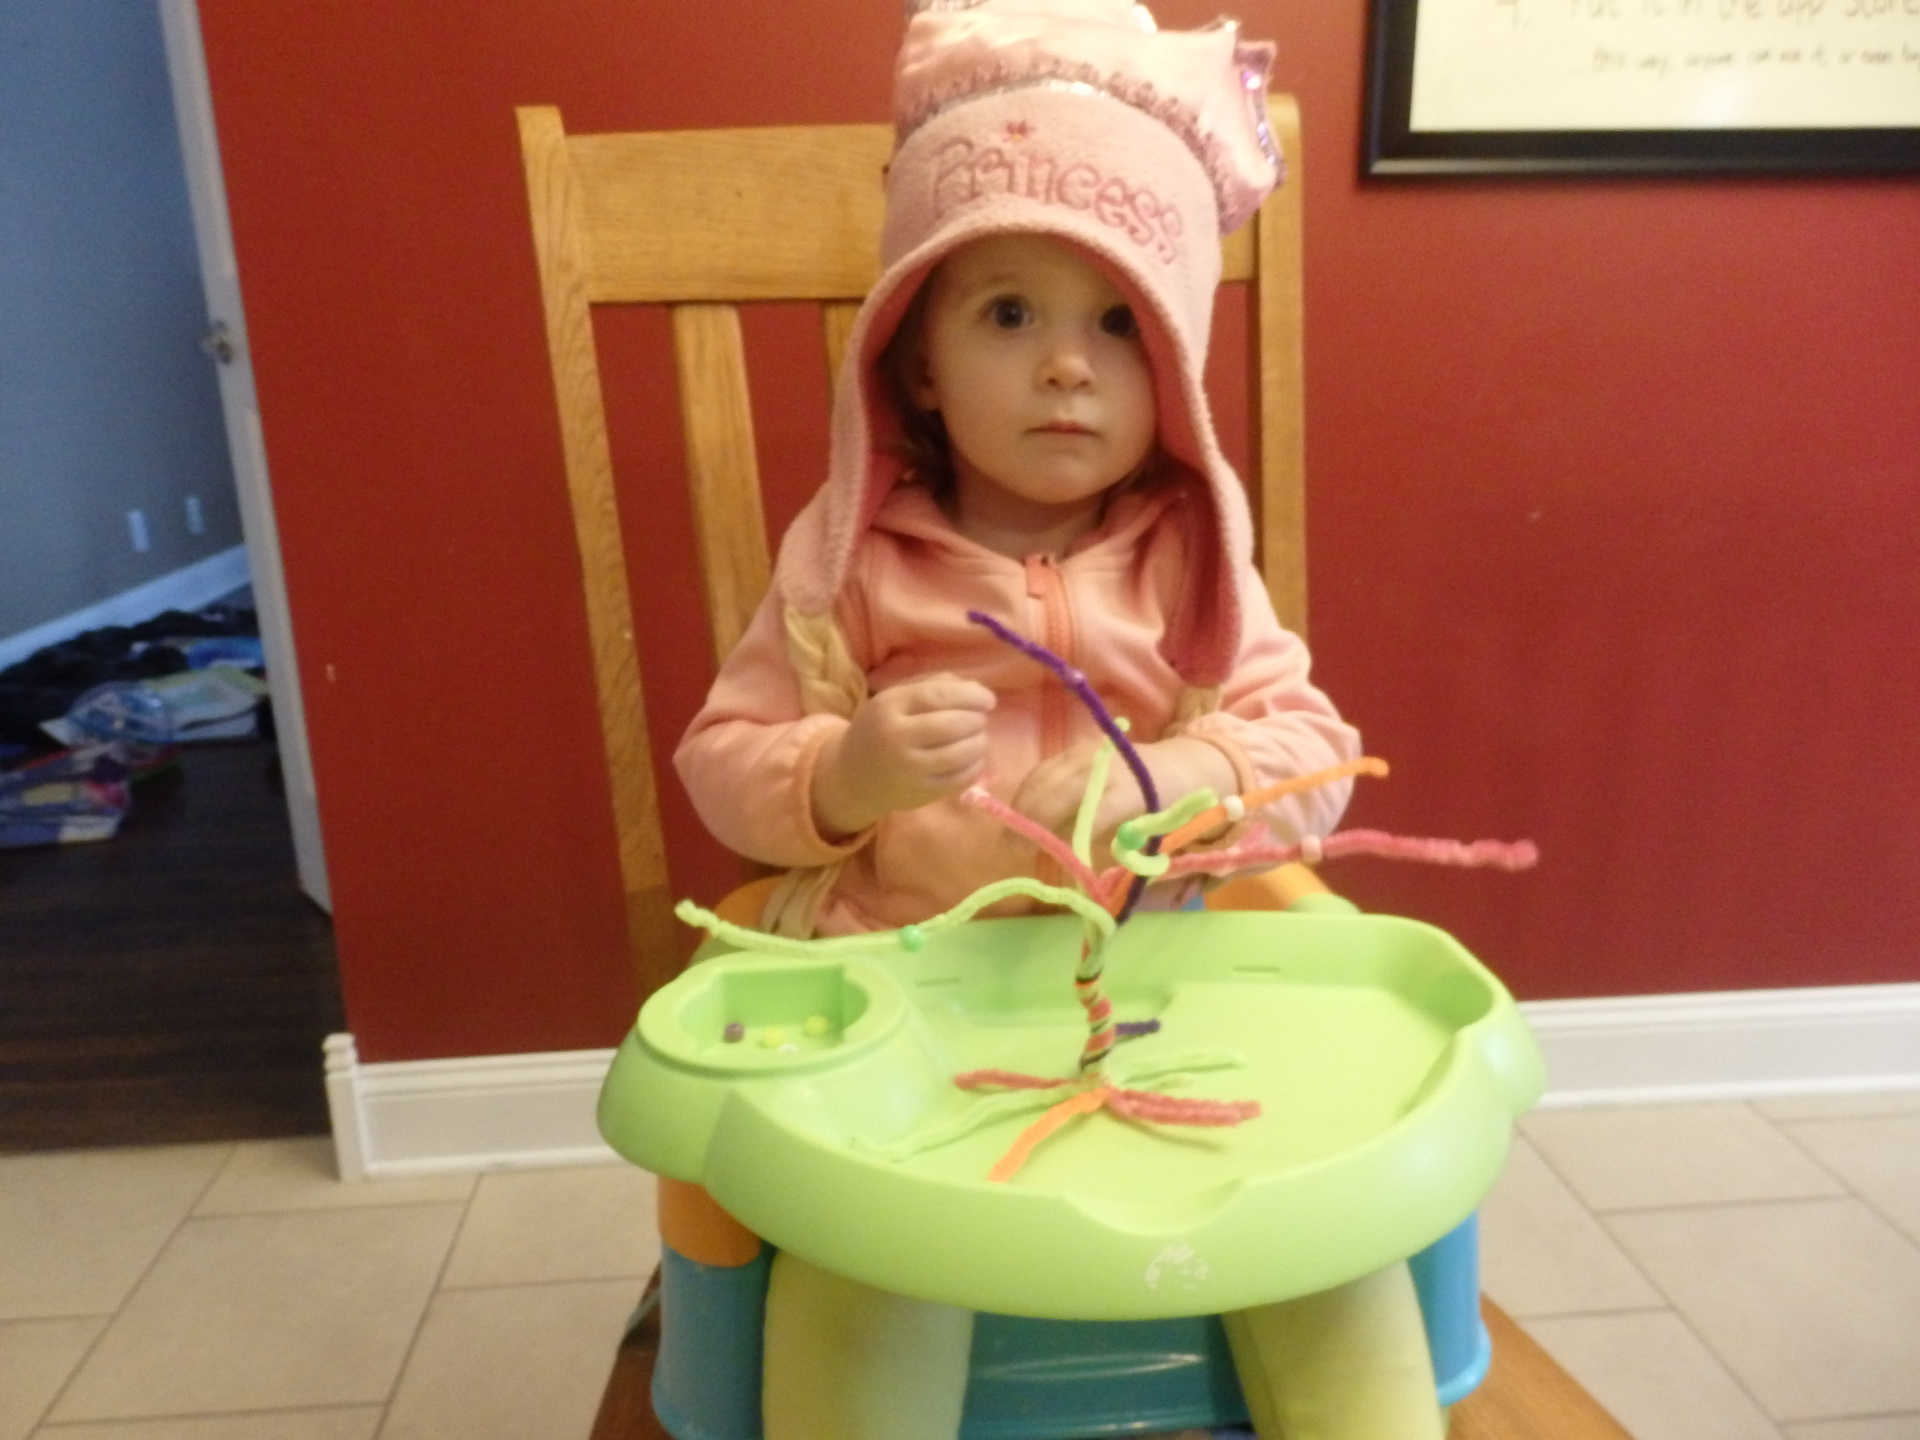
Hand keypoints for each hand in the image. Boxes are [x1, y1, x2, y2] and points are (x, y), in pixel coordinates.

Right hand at [811, 673, 995, 838]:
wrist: (853, 775)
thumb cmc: (881, 729)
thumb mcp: (895, 699)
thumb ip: (933, 685)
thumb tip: (977, 689)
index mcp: (888, 707)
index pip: (937, 696)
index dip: (970, 696)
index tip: (988, 700)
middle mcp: (896, 738)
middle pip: (952, 726)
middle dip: (976, 720)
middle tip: (980, 719)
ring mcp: (909, 770)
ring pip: (960, 754)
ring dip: (979, 742)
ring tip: (978, 738)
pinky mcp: (921, 794)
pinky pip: (960, 779)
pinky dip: (975, 766)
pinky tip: (973, 758)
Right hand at [1012, 735, 1238, 858]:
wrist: (1175, 767)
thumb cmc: (1163, 810)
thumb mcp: (1152, 835)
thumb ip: (1120, 850)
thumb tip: (1081, 872)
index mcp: (1135, 789)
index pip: (1105, 806)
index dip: (1081, 828)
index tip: (1057, 855)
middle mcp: (1109, 766)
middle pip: (1066, 787)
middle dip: (1037, 816)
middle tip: (1014, 847)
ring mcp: (1089, 754)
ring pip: (1048, 776)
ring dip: (1024, 804)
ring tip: (1010, 835)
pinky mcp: (1074, 751)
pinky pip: (1043, 770)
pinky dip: (1027, 791)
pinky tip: (1017, 813)